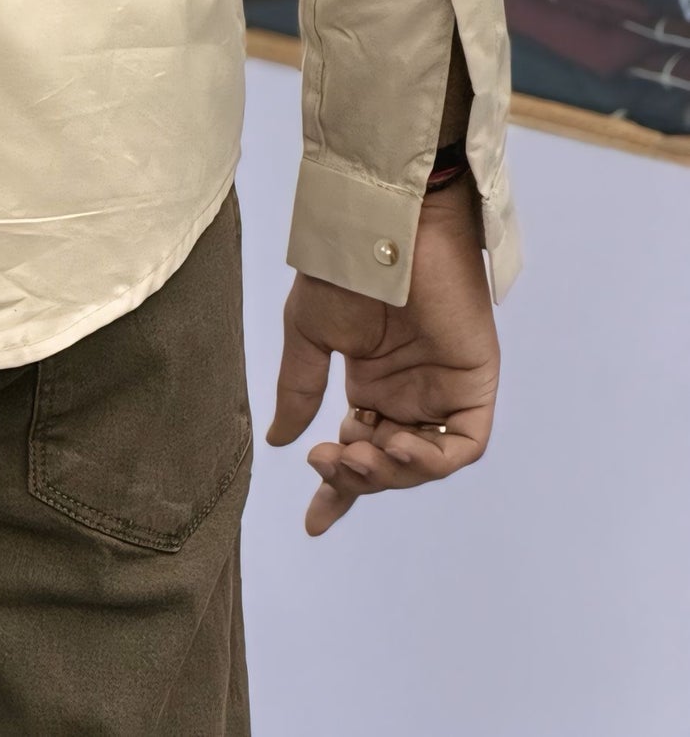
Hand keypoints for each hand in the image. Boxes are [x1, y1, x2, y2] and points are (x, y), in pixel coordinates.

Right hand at [267, 174, 498, 537]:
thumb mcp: (310, 335)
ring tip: (358, 452)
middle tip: (328, 461)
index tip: (313, 523)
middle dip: (358, 476)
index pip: (358, 449)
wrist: (379, 230)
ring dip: (391, 470)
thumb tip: (278, 441)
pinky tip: (396, 442)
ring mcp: (442, 389)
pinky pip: (462, 444)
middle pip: (389, 464)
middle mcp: (409, 393)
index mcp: (371, 383)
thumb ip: (300, 389)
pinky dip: (431, 456)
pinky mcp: (475, 382)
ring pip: (424, 461)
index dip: (339, 490)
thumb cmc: (341, 271)